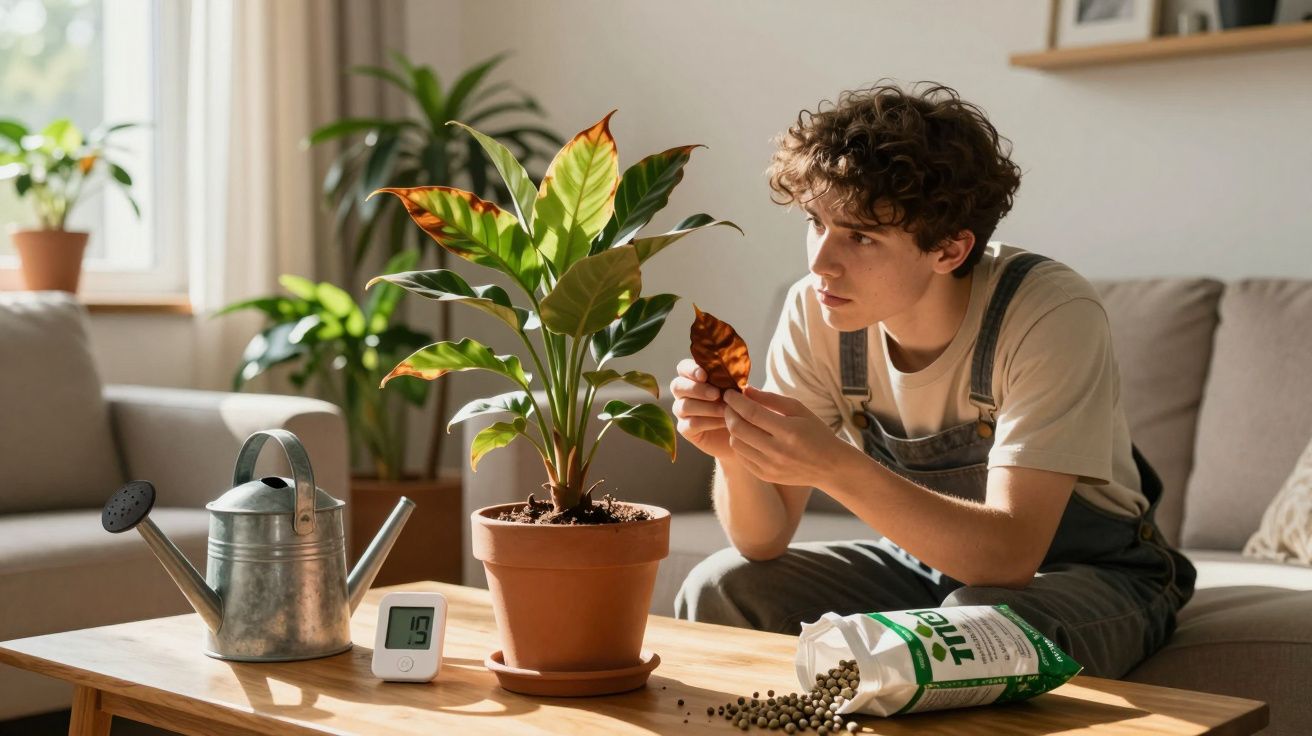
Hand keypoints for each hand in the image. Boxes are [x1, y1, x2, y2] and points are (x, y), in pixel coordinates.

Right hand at [669, 358, 733, 459]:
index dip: (690, 370)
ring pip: (684, 406)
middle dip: (697, 389)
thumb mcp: (737, 390)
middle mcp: (683, 393)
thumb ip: (730, 380)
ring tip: (725, 410)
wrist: (741, 432)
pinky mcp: (685, 429)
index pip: (683, 368)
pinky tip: (724, 422)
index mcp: (693, 378)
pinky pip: (691, 424)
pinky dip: (709, 422)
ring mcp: (682, 412)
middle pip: (677, 386)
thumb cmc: (737, 405)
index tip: (704, 375)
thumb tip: (733, 372)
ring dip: (706, 407)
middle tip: (716, 394)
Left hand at [722, 385, 855, 486]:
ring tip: (739, 420)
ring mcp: (770, 466)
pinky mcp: (765, 476)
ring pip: (736, 444)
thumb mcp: (799, 410)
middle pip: (739, 429)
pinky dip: (739, 444)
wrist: (829, 467)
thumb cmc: (815, 433)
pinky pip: (742, 458)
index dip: (736, 401)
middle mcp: (777, 451)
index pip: (751, 413)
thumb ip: (771, 399)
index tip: (729, 393)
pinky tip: (746, 436)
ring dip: (732, 429)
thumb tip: (746, 390)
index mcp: (788, 431)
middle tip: (729, 405)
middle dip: (729, 413)